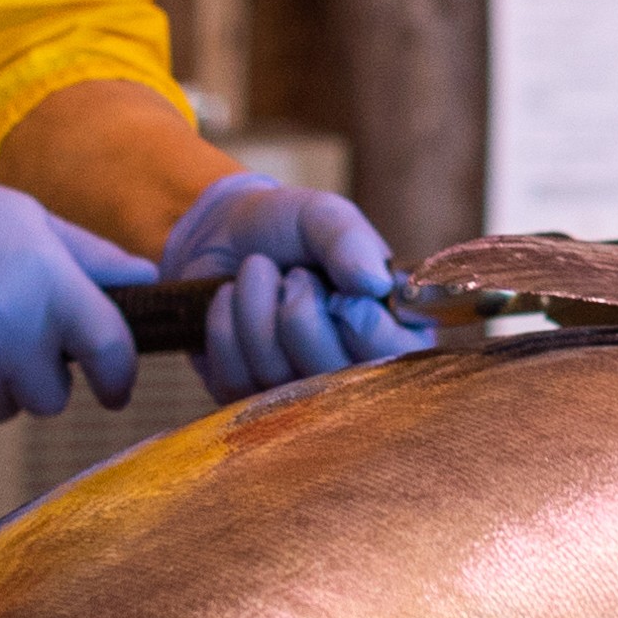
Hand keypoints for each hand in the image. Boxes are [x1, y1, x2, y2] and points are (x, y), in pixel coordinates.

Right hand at [0, 133, 152, 421]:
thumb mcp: (27, 218)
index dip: (120, 376)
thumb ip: (92, 257)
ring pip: (4, 407)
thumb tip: (148, 283)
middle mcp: (7, 330)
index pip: (110, 351)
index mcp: (45, 284)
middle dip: (45, 378)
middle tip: (20, 341)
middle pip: (54, 398)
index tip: (115, 387)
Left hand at [156, 170, 432, 395]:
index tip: (338, 293)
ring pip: (279, 378)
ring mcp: (295, 396)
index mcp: (390, 330)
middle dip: (302, 314)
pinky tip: (229, 298)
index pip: (397, 360)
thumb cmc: (286, 229)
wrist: (220, 236)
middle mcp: (348, 372)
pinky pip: (234, 381)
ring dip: (256, 309)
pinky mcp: (245, 402)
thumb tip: (374, 283)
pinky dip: (225, 326)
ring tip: (257, 271)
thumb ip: (350, 240)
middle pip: (336, 379)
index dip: (366, 329)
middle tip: (295, 274)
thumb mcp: (321, 216)